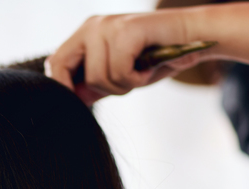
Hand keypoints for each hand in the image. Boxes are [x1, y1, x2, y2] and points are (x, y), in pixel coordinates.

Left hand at [45, 11, 206, 104]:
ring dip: (123, 85)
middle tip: (122, 85)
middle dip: (92, 88)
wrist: (192, 38)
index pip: (55, 63)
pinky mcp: (125, 30)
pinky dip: (136, 79)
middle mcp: (91, 26)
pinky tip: (148, 68)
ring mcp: (106, 26)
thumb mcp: (119, 75)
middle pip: (64, 67)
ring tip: (141, 72)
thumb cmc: (156, 58)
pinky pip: (119, 72)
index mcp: (86, 34)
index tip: (79, 103)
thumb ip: (95, 85)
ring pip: (97, 77)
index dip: (61, 87)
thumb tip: (73, 101)